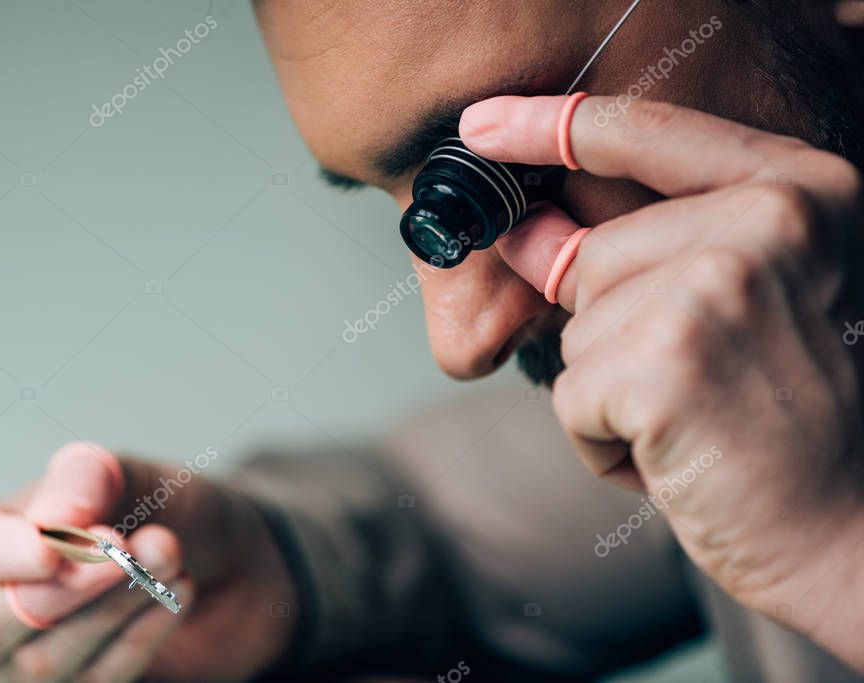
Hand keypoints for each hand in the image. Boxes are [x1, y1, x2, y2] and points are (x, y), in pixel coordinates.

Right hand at [0, 442, 296, 681]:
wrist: (229, 560)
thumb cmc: (162, 510)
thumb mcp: (132, 474)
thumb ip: (88, 482)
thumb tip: (53, 520)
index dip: (1, 554)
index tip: (51, 545)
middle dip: (65, 588)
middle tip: (128, 549)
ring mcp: (24, 668)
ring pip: (45, 662)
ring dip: (116, 605)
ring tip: (170, 554)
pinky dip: (141, 635)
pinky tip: (179, 592)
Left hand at [460, 96, 863, 668]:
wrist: (848, 536)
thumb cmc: (783, 426)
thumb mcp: (729, 309)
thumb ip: (637, 255)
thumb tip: (522, 229)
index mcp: (799, 192)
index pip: (649, 133)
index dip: (554, 126)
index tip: (480, 125)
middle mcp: (770, 222)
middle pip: (593, 258)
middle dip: (616, 336)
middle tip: (700, 388)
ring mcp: (717, 286)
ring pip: (577, 330)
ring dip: (612, 392)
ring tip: (697, 423)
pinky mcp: (666, 361)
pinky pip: (571, 394)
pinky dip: (602, 440)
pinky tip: (677, 457)